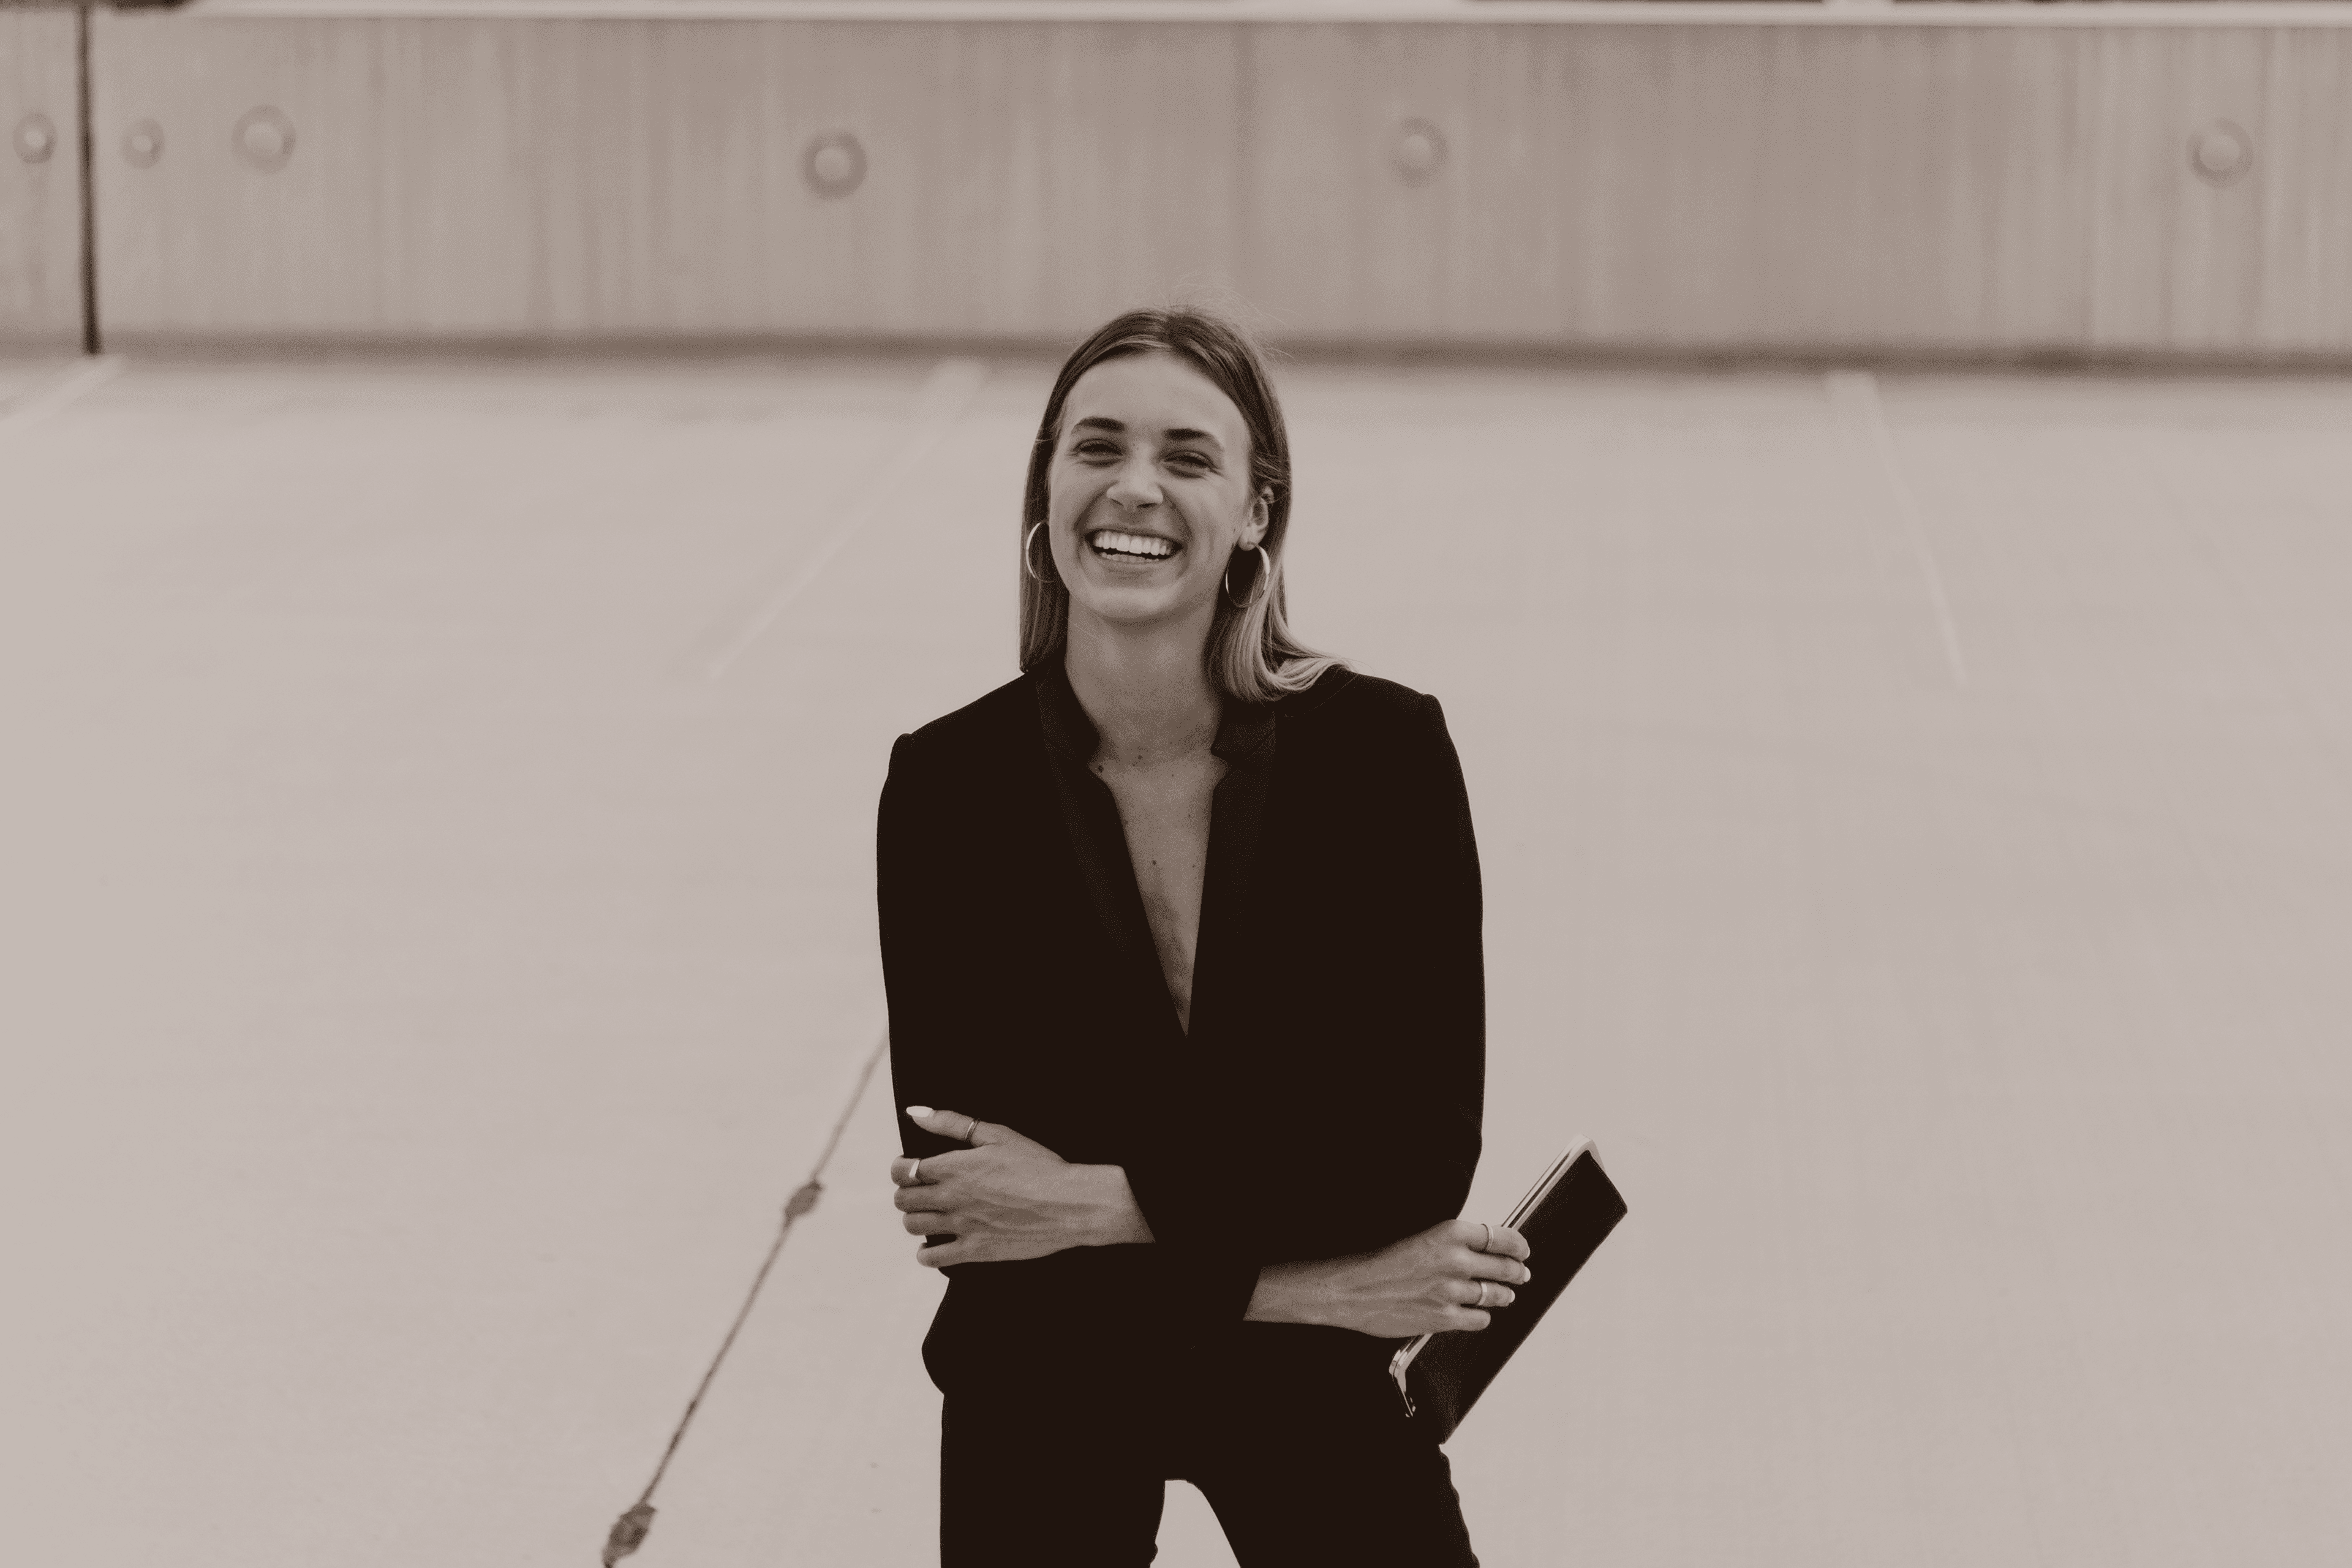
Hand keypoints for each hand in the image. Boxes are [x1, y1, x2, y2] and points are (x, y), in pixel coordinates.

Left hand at [889, 1105, 1154, 1267]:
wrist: (1070, 1203)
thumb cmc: (1038, 1165)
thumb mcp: (997, 1135)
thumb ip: (952, 1123)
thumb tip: (916, 1113)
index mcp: (953, 1167)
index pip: (902, 1171)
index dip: (901, 1169)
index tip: (912, 1168)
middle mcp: (950, 1197)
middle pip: (903, 1201)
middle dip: (907, 1194)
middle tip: (923, 1191)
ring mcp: (961, 1226)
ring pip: (914, 1227)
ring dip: (916, 1220)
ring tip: (931, 1215)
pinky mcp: (975, 1250)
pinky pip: (932, 1258)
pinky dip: (927, 1253)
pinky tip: (938, 1243)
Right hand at [1245, 1219, 1531, 1338]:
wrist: (1351, 1289)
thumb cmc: (1377, 1262)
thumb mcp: (1417, 1236)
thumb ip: (1449, 1242)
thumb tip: (1477, 1248)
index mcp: (1448, 1233)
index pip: (1500, 1237)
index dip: (1517, 1245)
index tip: (1522, 1249)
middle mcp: (1455, 1261)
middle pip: (1504, 1267)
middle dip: (1517, 1271)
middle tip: (1521, 1273)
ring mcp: (1452, 1291)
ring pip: (1495, 1295)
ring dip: (1503, 1294)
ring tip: (1506, 1294)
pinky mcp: (1445, 1318)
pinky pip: (1479, 1319)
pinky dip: (1482, 1316)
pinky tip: (1479, 1313)